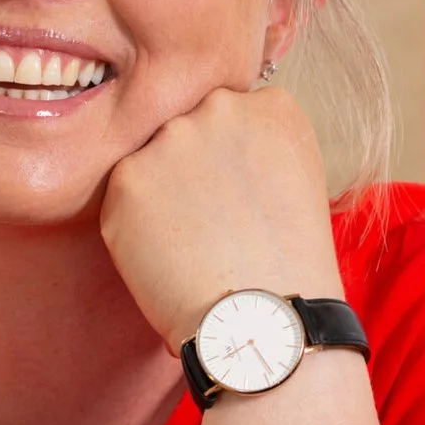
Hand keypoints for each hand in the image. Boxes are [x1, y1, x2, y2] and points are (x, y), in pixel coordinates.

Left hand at [100, 84, 342, 348]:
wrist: (263, 317)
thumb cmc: (290, 265)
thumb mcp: (300, 182)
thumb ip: (258, 147)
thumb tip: (217, 148)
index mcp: (273, 106)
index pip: (236, 113)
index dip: (232, 159)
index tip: (241, 195)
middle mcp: (220, 107)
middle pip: (191, 126)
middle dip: (194, 166)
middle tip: (211, 221)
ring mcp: (171, 139)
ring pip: (153, 158)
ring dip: (162, 192)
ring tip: (190, 243)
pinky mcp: (127, 176)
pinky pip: (124, 194)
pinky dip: (135, 225)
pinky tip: (166, 255)